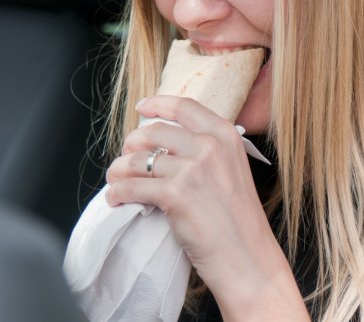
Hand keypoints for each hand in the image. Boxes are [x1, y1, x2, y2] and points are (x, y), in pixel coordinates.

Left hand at [105, 96, 306, 319]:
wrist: (248, 260)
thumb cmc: (238, 223)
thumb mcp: (231, 171)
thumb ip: (206, 152)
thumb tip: (165, 144)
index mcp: (225, 135)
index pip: (183, 106)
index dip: (157, 104)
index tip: (141, 107)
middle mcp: (209, 146)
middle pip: (152, 131)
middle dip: (131, 144)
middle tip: (126, 160)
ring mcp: (192, 168)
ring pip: (137, 159)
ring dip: (119, 170)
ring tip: (115, 180)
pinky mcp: (175, 193)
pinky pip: (132, 186)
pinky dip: (118, 192)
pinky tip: (115, 198)